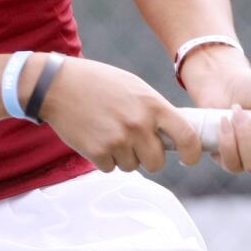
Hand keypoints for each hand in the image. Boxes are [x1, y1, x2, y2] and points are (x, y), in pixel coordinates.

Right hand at [39, 57, 202, 172]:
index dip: (192, 153)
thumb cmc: (100, 83)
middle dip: (149, 158)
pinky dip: (104, 158)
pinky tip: (96, 137)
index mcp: (153, 104)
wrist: (59, 85)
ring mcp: (118, 140)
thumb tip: (174, 133)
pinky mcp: (97, 152)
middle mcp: (138, 124)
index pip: (186, 136)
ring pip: (132, 166)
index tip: (188, 158)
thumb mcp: (135, 87)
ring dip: (124, 156)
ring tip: (110, 132)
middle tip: (136, 145)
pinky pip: (110, 168)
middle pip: (157, 162)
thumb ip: (155, 109)